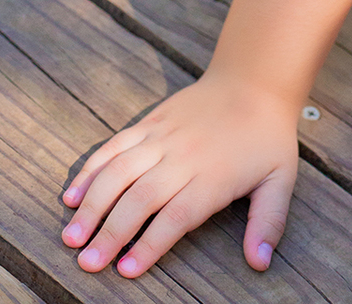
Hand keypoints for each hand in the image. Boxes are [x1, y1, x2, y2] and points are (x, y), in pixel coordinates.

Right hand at [61, 73, 298, 277]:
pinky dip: (91, 169)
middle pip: (140, 198)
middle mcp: (182, 156)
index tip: (125, 270)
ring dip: (92, 203)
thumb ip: (268, 222)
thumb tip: (260, 263)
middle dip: (110, 233)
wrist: (254, 80)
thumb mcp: (281, 180)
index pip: (175, 216)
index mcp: (213, 176)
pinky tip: (73, 195)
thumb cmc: (267, 137)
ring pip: (119, 171)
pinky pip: (115, 145)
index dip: (149, 244)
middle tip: (86, 262)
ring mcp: (162, 136)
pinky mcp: (150, 121)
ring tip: (71, 236)